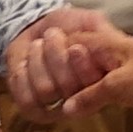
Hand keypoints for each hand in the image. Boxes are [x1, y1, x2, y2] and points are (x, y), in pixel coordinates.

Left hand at [3, 7, 121, 116]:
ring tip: (38, 45)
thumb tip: (110, 40)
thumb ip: (103, 31)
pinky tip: (24, 63)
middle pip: (68, 87)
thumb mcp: (91, 21)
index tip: (74, 47)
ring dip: (37, 60)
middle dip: (56, 55)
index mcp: (101, 82)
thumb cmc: (67, 26)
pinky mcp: (34, 109)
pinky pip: (26, 101)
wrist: (36, 28)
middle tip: (52, 34)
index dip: (82, 68)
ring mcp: (57, 107)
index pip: (95, 86)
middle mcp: (81, 100)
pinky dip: (22, 76)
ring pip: (46, 90)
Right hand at [38, 30, 132, 120]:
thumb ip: (89, 96)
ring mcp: (108, 61)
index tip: (55, 81)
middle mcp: (100, 48)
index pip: (62, 43)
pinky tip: (86, 103)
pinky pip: (93, 81)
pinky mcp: (118, 76)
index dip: (54, 61)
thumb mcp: (116, 86)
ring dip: (77, 84)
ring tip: (75, 99)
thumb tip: (65, 109)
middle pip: (67, 56)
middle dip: (64, 75)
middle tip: (68, 92)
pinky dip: (88, 91)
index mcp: (97, 42)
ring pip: (80, 70)